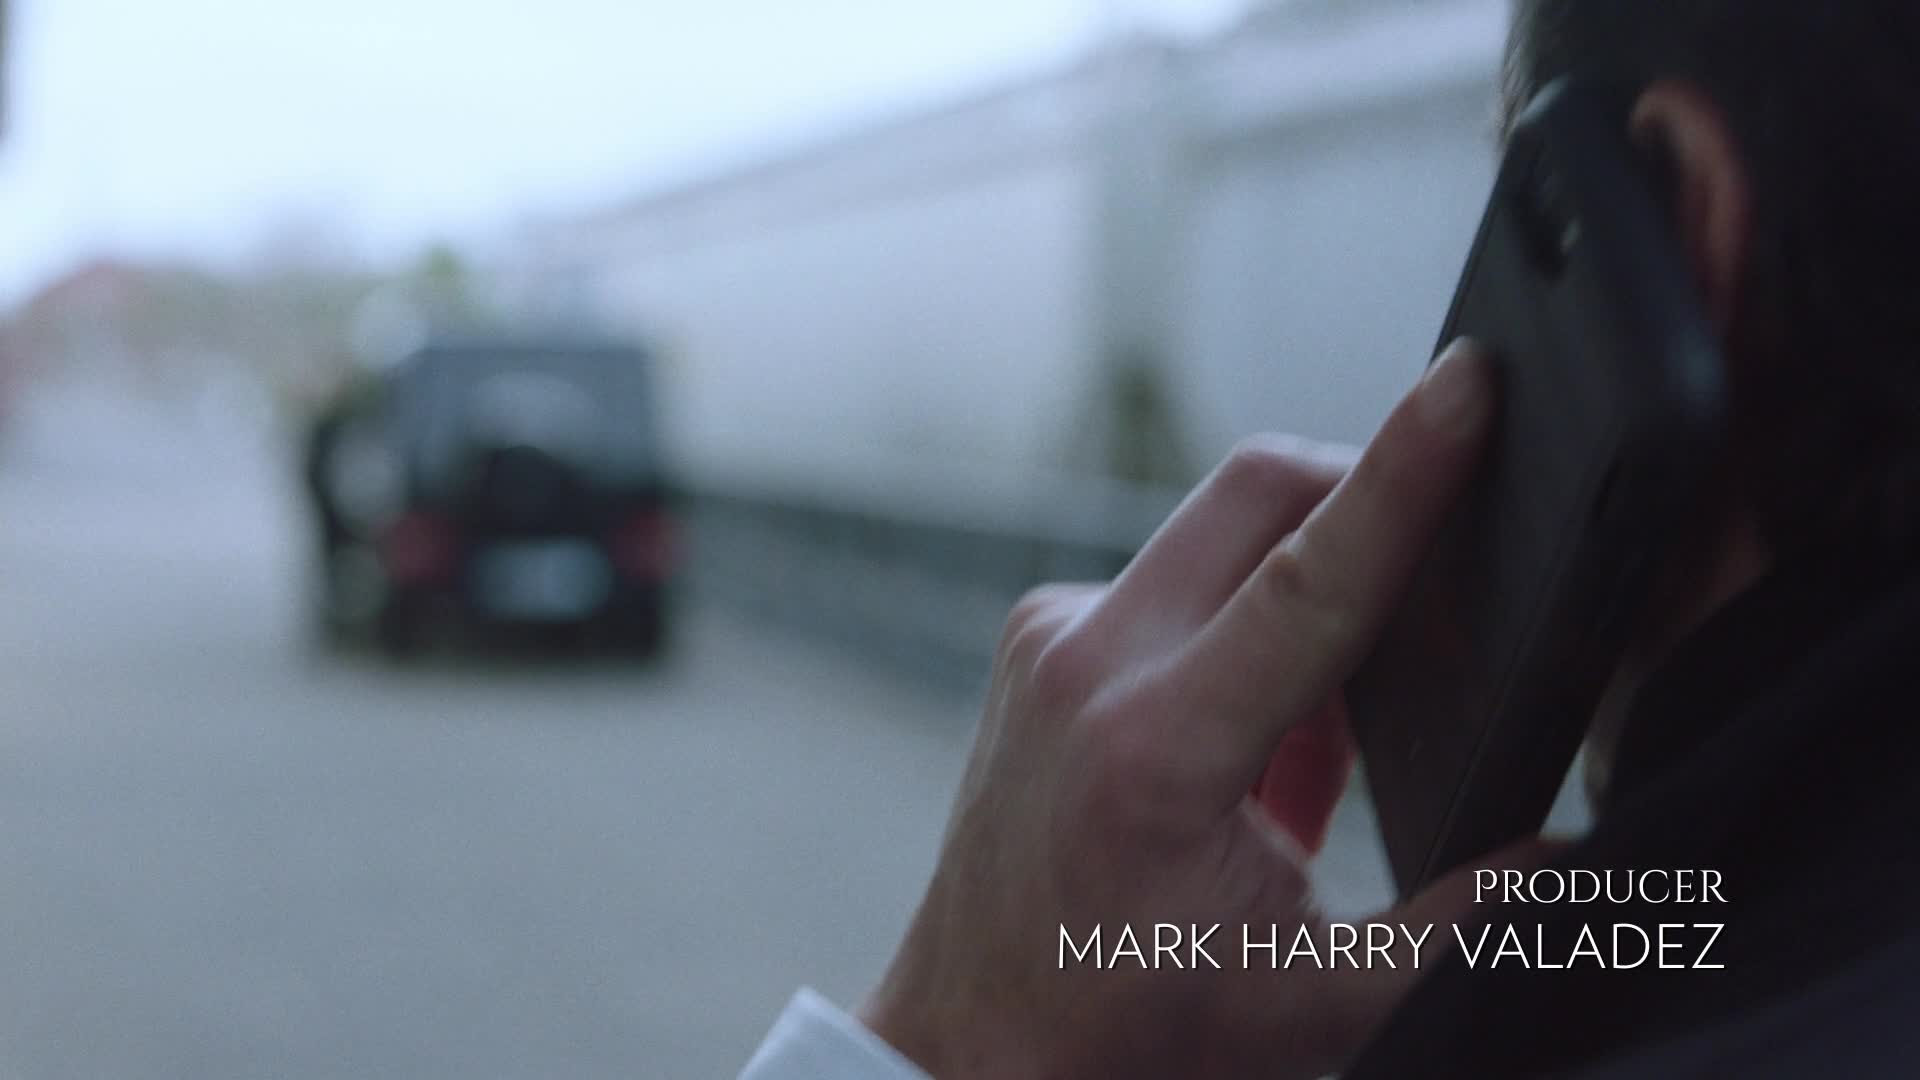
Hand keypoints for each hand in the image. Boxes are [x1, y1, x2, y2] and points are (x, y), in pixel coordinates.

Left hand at [858, 344, 1546, 1078]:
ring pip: (1218, 531)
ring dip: (1305, 582)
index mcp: (1157, 748)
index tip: (1470, 381)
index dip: (1406, 471)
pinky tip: (1260, 728)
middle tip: (1442, 570)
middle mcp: (1087, 664)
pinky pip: (1174, 577)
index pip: (1313, 575)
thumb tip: (1584, 866)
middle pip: (1260, 493)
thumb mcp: (1314, 999)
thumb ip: (1462, 929)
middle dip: (1367, 491)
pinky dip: (1242, 622)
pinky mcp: (1038, 639)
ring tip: (1325, 726)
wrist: (973, 1042)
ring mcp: (1049, 640)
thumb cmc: (1127, 1029)